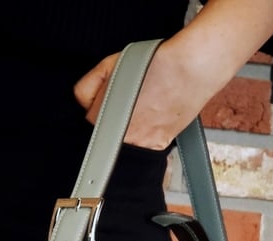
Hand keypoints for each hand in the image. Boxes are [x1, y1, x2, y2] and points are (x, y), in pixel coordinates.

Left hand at [73, 43, 206, 150]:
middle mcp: (120, 134)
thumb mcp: (109, 64)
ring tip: (147, 104)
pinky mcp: (158, 146)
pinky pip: (147, 144)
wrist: (189, 69)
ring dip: (133, 126)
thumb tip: (83, 102)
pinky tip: (158, 114)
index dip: (101, 103)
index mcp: (103, 116)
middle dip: (116, 117)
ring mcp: (140, 143)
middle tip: (134, 98)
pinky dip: (150, 131)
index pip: (90, 117)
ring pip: (127, 139)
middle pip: (108, 131)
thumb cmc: (154, 63)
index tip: (113, 97)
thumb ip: (87, 86)